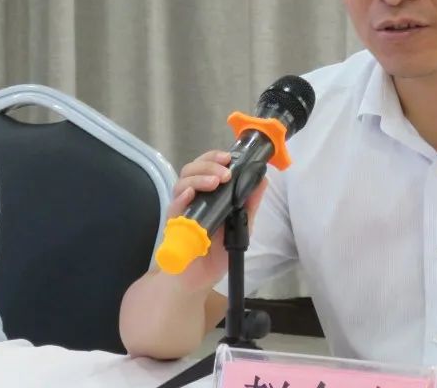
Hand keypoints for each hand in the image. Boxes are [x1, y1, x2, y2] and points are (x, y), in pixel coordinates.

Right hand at [163, 150, 268, 291]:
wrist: (197, 279)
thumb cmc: (217, 253)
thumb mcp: (241, 227)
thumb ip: (250, 205)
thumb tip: (263, 180)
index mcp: (210, 194)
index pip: (208, 166)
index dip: (215, 158)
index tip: (229, 157)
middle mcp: (194, 197)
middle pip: (193, 169)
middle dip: (209, 164)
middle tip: (225, 172)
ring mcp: (182, 209)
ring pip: (182, 182)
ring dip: (198, 178)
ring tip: (214, 182)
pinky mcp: (173, 224)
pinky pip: (173, 206)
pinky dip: (181, 197)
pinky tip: (190, 194)